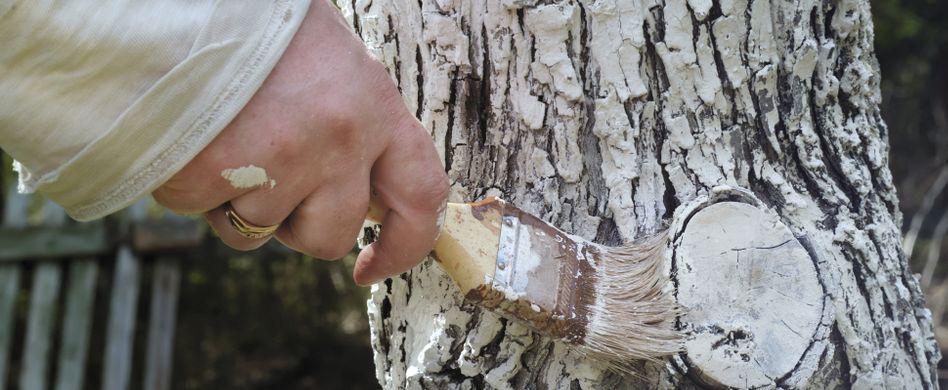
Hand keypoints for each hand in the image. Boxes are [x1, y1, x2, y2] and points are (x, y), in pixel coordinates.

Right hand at [152, 0, 448, 284]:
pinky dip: (189, 186)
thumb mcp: (336, 66)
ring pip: (256, 232)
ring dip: (236, 202)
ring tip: (224, 136)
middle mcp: (338, 140)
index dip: (404, 244)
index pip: (420, 196)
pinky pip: (200, 211)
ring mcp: (276, 160)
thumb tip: (366, 198)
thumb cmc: (261, 27)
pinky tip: (190, 136)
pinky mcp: (212, 172)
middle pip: (330, 237)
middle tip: (270, 181)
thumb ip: (358, 128)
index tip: (373, 265)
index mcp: (375, 108)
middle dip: (298, 227)